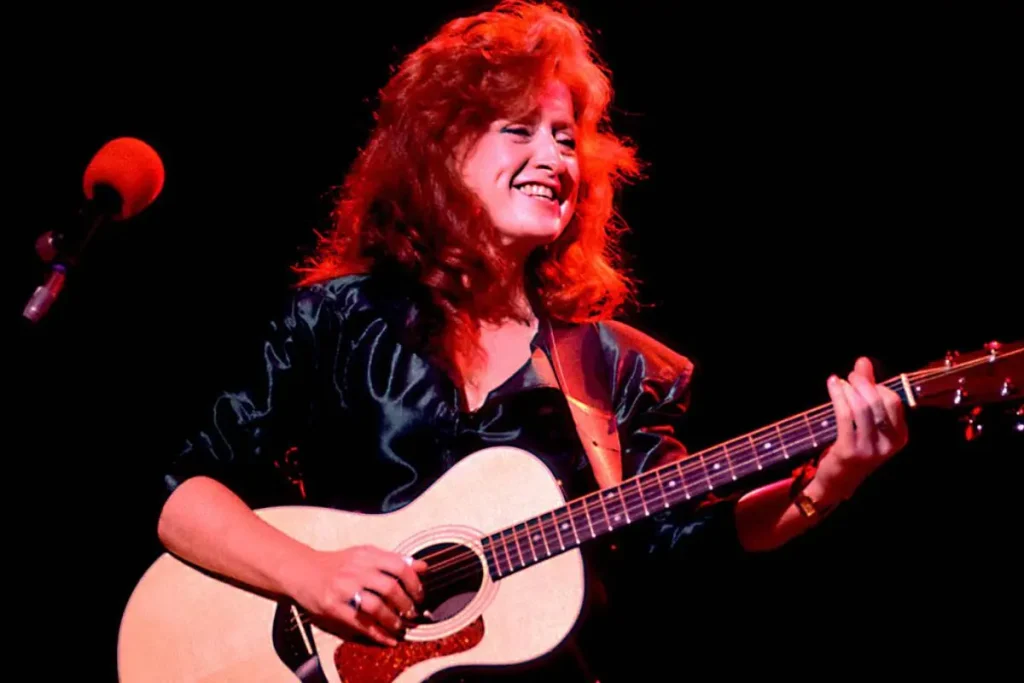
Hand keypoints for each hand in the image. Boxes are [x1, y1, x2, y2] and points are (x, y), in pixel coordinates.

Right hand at [286, 545, 427, 646]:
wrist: (302, 570)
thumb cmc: (338, 564)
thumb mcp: (365, 555)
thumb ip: (393, 561)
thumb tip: (423, 566)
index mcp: (366, 555)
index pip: (399, 566)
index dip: (414, 583)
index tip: (420, 595)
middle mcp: (355, 570)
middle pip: (389, 588)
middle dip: (406, 605)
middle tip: (412, 613)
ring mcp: (343, 589)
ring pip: (376, 607)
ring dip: (393, 620)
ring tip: (400, 627)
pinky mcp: (333, 608)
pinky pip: (360, 623)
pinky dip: (378, 634)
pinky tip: (388, 639)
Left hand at [812, 357, 908, 503]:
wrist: (838, 483)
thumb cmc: (854, 447)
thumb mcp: (866, 423)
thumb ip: (868, 392)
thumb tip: (863, 362)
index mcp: (899, 437)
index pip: (894, 402)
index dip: (877, 384)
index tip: (861, 376)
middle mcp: (888, 445)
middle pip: (879, 402)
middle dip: (864, 383)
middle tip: (851, 375)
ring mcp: (870, 449)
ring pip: (862, 408)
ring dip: (849, 389)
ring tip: (840, 380)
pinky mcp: (849, 451)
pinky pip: (845, 416)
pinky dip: (838, 395)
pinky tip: (833, 385)